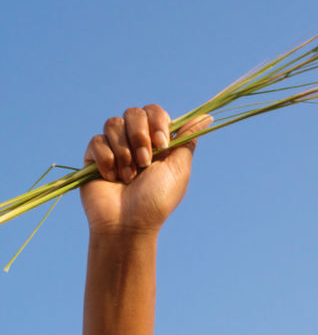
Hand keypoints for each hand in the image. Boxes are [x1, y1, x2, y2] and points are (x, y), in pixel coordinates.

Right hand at [81, 104, 211, 236]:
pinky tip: (112, 179)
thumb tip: (206, 117)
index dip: (157, 122)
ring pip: (113, 124)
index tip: (161, 144)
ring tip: (129, 177)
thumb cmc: (156, 201)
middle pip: (133, 112)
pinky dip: (107, 161)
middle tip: (144, 164)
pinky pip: (97, 140)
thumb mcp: (179, 169)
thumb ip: (187, 140)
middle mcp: (134, 141)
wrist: (129, 224)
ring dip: (124, 152)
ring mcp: (113, 147)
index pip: (154, 111)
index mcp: (156, 142)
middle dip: (139, 137)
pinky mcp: (93, 156)